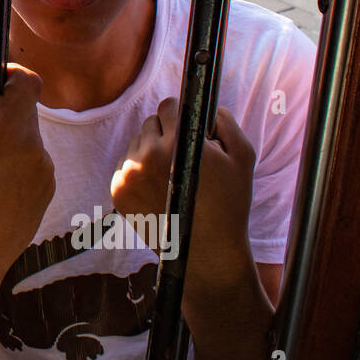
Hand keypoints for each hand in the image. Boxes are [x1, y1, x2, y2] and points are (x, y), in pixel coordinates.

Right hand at [0, 56, 54, 299]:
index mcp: (6, 130)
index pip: (28, 80)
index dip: (11, 73)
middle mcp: (34, 147)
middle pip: (25, 109)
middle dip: (1, 111)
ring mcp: (46, 171)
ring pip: (28, 136)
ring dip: (7, 139)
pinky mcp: (49, 190)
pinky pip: (34, 161)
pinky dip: (16, 163)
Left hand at [111, 99, 257, 281]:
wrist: (208, 253)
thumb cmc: (229, 204)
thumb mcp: (242, 156)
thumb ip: (225, 121)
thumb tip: (206, 108)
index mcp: (176, 142)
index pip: (167, 106)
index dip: (180, 115)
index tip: (187, 129)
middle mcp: (146, 155)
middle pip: (149, 124)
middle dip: (165, 134)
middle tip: (182, 156)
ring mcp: (128, 174)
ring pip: (136, 145)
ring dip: (150, 153)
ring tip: (172, 177)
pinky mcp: (117, 191)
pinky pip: (125, 167)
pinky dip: (138, 173)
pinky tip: (158, 189)